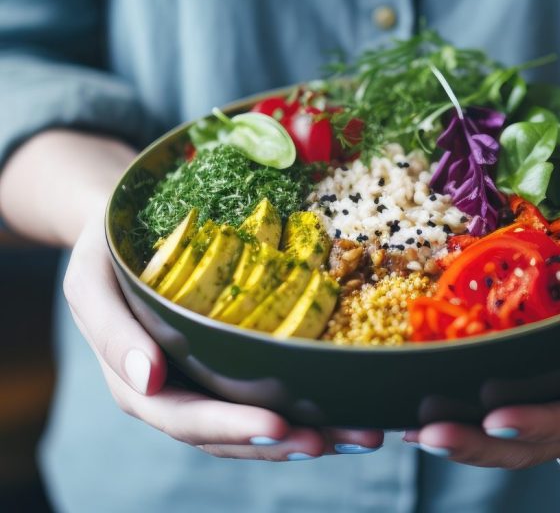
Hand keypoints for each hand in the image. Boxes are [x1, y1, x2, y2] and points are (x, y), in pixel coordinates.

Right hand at [63, 210, 383, 459]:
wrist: (126, 222)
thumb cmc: (106, 248)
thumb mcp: (90, 281)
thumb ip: (111, 333)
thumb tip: (149, 381)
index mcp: (142, 382)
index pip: (187, 419)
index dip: (231, 427)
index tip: (277, 425)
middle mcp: (183, 390)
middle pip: (236, 434)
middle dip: (290, 440)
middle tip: (345, 437)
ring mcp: (214, 378)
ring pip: (263, 421)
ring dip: (316, 433)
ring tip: (365, 434)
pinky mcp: (241, 358)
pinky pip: (276, 389)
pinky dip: (314, 404)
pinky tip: (354, 404)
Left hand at [404, 223, 559, 467]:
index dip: (540, 423)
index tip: (495, 417)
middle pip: (538, 441)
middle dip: (483, 444)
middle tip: (431, 437)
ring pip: (515, 435)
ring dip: (467, 439)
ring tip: (417, 433)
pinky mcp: (543, 373)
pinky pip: (504, 403)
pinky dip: (465, 415)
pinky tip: (423, 414)